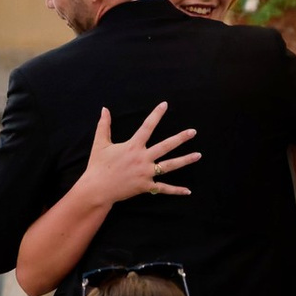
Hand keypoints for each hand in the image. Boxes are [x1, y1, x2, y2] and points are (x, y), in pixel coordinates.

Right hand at [77, 104, 197, 213]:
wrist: (96, 189)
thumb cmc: (98, 166)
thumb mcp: (100, 144)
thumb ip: (104, 125)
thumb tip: (104, 109)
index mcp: (133, 146)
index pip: (147, 127)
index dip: (156, 115)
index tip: (165, 105)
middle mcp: (142, 158)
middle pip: (165, 146)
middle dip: (180, 138)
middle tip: (193, 132)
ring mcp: (145, 173)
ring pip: (169, 166)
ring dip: (185, 160)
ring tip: (198, 155)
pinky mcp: (145, 186)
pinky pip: (163, 188)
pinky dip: (176, 190)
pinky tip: (188, 191)